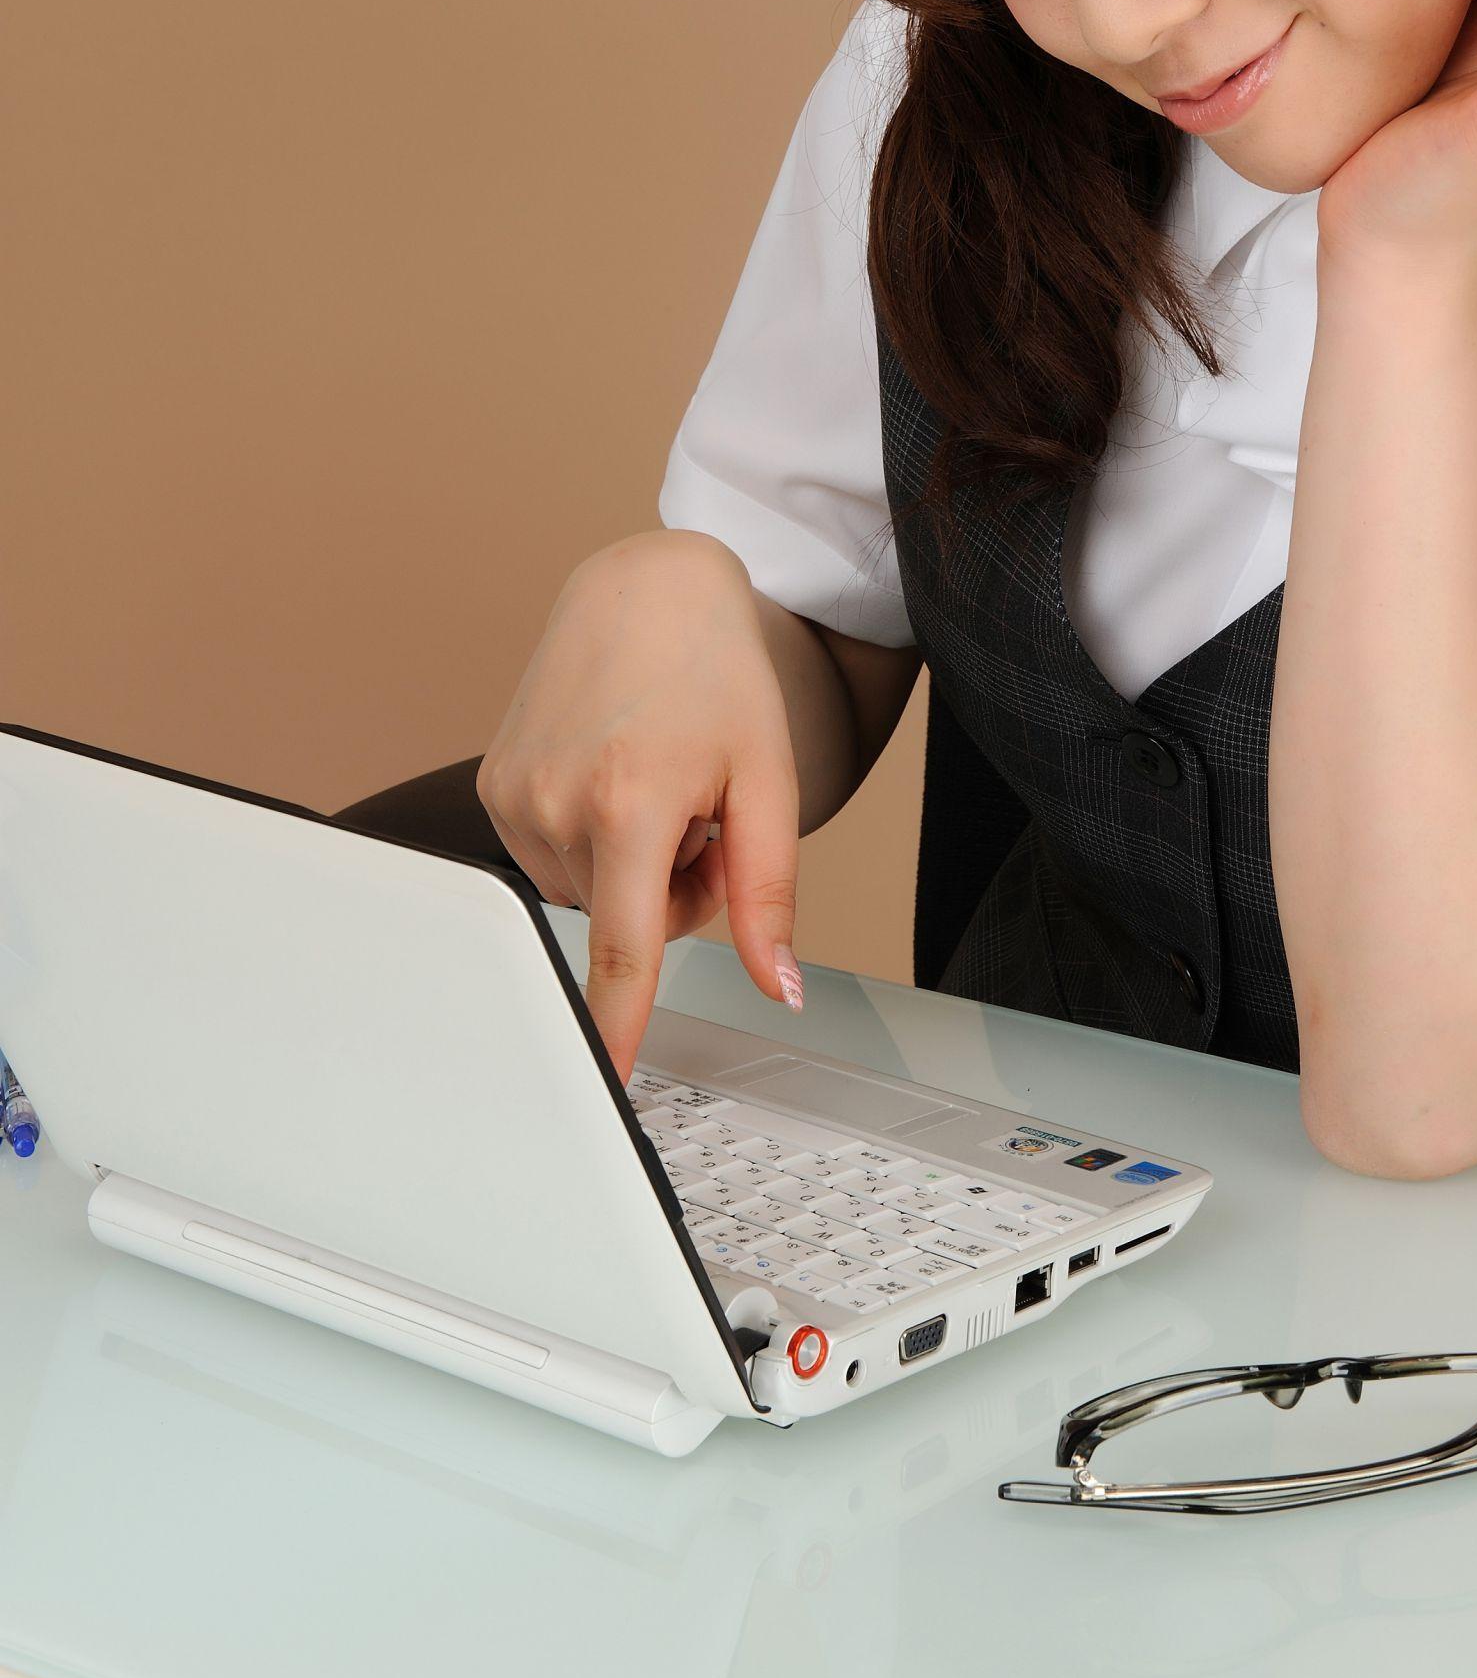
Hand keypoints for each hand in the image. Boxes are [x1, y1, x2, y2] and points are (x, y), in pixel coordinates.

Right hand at [476, 531, 804, 1081]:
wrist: (644, 591)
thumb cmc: (715, 674)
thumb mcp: (767, 781)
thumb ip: (770, 896)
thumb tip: (781, 986)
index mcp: (631, 800)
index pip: (624, 948)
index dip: (613, 1027)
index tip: (597, 1086)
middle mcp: (556, 801)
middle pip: (628, 923)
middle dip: (675, 892)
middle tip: (702, 814)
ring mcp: (514, 794)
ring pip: (590, 896)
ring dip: (633, 865)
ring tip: (654, 784)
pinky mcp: (493, 786)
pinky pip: (555, 861)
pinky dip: (593, 840)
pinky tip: (613, 774)